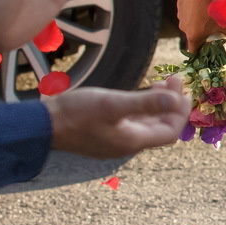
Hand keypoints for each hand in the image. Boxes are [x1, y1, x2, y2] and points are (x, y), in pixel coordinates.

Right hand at [46, 84, 191, 157]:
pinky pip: (131, 122)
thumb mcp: (113, 104)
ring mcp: (114, 140)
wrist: (42, 126)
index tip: (183, 90)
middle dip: (171, 105)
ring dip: (156, 106)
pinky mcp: (104, 134)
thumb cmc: (76, 113)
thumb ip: (145, 103)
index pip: (170, 131)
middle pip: (159, 127)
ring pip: (145, 124)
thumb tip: (175, 100)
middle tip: (173, 80)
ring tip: (160, 84)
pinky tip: (138, 94)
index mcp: (133, 141)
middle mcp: (127, 144)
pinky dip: (141, 109)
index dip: (181, 112)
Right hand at [177, 0, 225, 54]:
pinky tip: (202, 4)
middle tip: (211, 28)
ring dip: (197, 21)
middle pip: (192, 35)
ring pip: (189, 22)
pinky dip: (193, 10)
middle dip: (201, 33)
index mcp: (193, 36)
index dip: (199, 52)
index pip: (193, 50)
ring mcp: (180, 16)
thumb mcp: (225, 22)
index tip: (206, 50)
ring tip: (207, 13)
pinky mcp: (180, 6)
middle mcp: (184, 28)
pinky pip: (187, 11)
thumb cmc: (213, 9)